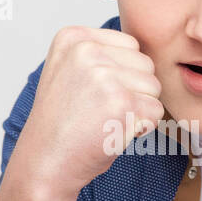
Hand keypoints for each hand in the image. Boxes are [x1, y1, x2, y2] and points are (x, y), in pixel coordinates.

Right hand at [14, 26, 163, 200]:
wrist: (45, 162)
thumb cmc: (62, 124)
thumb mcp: (68, 71)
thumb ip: (99, 53)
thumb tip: (141, 51)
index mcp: (73, 38)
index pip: (130, 45)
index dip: (123, 75)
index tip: (95, 94)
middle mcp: (86, 50)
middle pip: (145, 64)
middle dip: (134, 91)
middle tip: (102, 111)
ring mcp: (103, 75)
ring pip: (154, 86)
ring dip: (139, 109)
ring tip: (107, 121)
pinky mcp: (120, 102)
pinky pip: (156, 110)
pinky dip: (143, 127)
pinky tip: (115, 132)